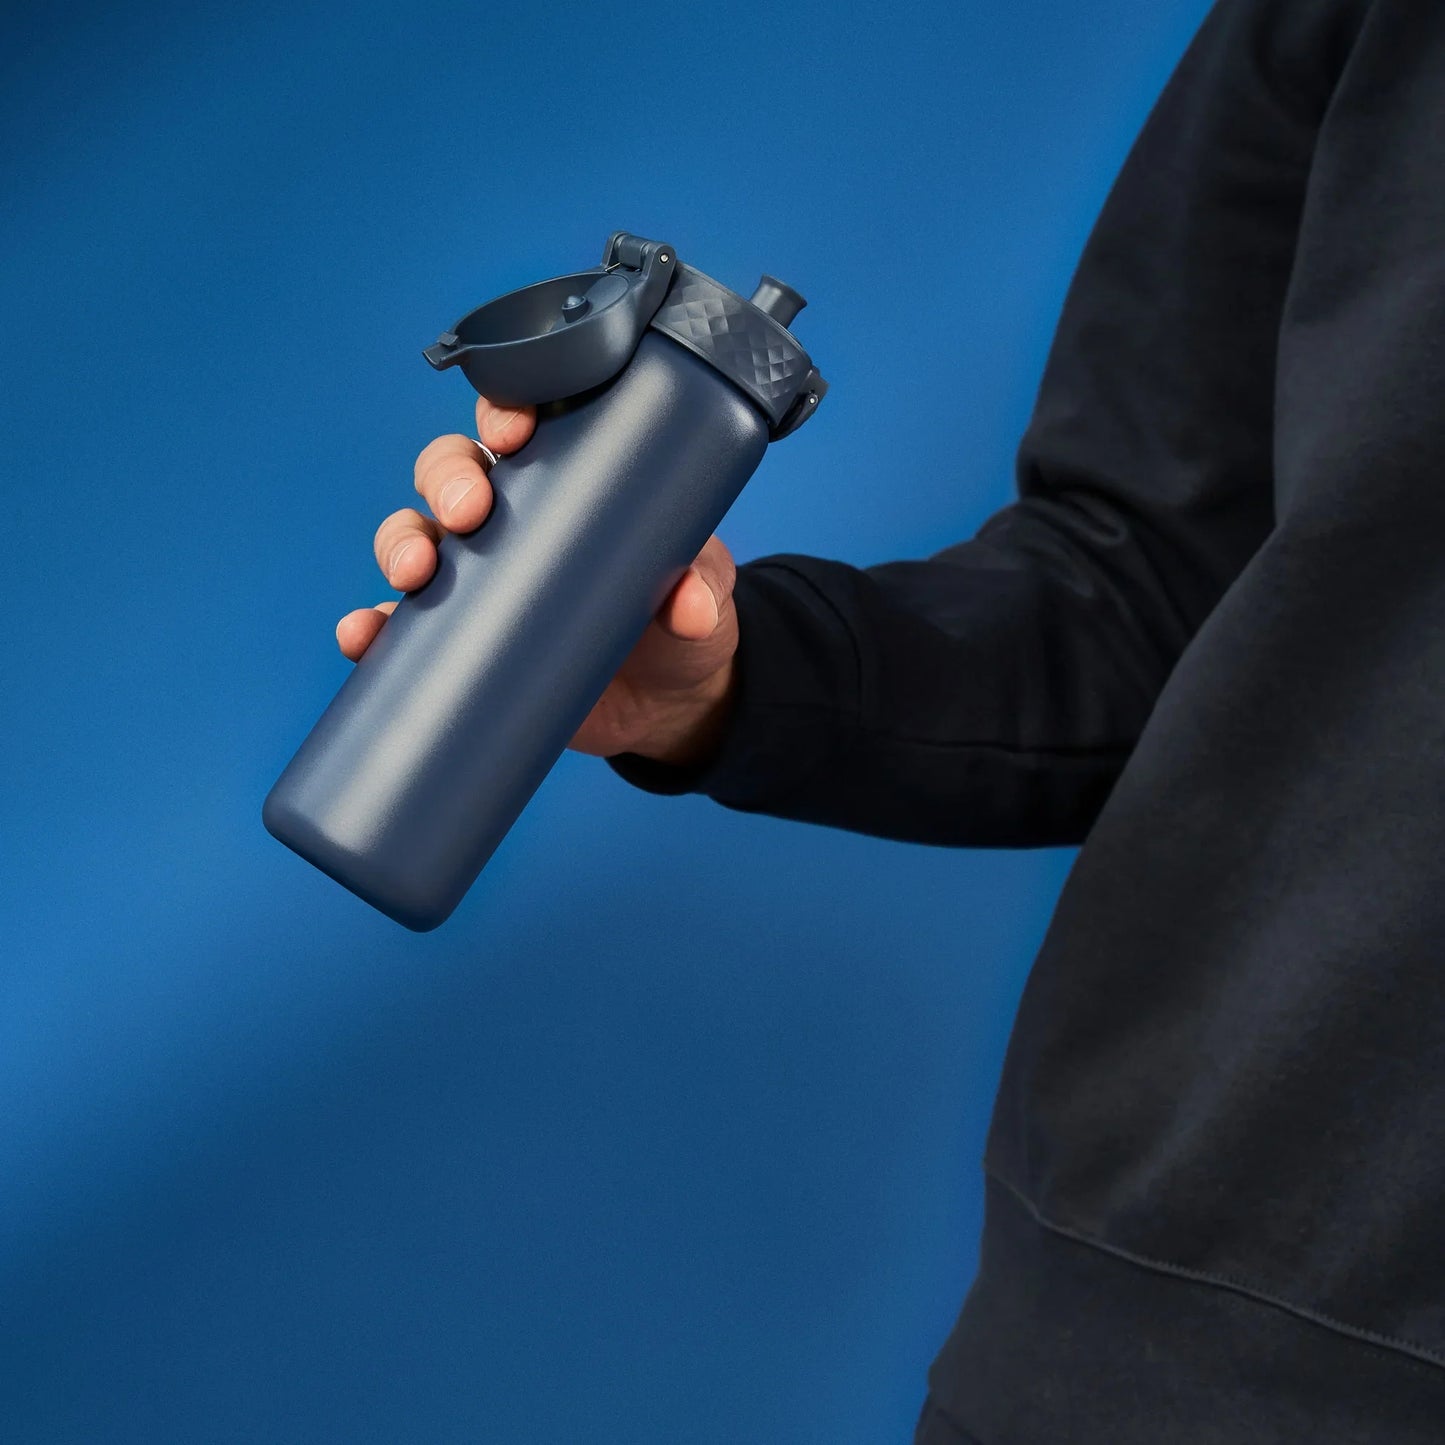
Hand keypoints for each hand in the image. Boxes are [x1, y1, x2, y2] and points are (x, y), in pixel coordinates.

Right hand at [336, 395, 740, 767]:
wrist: (670, 706)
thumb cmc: (685, 624)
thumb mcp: (705, 599)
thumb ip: (702, 592)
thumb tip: (687, 604)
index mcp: (569, 481)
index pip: (523, 424)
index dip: (504, 411)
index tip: (513, 431)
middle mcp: (511, 519)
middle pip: (451, 472)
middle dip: (446, 480)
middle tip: (469, 514)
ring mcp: (479, 578)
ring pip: (414, 536)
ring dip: (400, 544)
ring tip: (415, 574)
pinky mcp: (462, 639)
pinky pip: (400, 625)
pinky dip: (372, 627)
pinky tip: (361, 635)